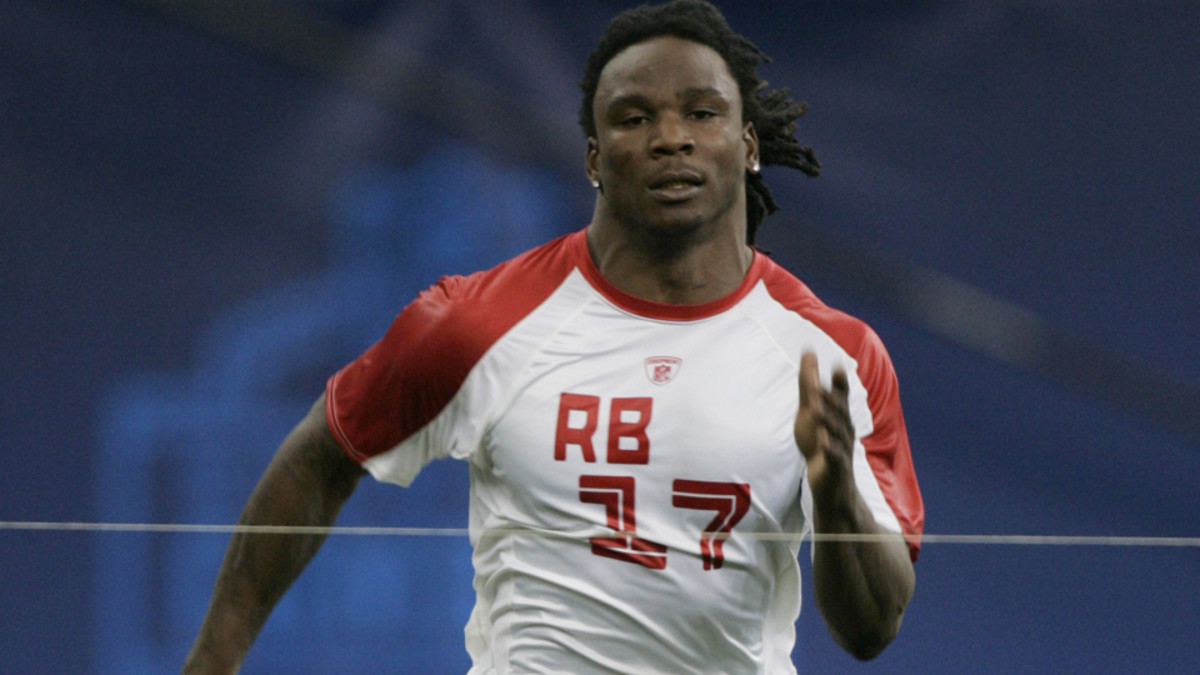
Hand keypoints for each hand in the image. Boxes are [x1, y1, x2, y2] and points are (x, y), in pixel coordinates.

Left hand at [793, 351, 854, 499]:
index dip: (840, 382)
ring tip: (814, 407)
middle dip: (829, 398)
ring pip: (836, 433)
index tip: (837, 364)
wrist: (834, 488)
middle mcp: (845, 431)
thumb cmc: (824, 447)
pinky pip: (834, 456)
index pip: (841, 398)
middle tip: (814, 383)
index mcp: (841, 419)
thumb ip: (812, 391)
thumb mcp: (816, 418)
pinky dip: (829, 447)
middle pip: (838, 412)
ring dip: (826, 419)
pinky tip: (821, 439)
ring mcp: (842, 449)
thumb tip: (809, 362)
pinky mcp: (837, 468)